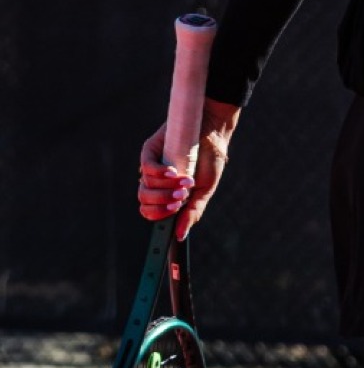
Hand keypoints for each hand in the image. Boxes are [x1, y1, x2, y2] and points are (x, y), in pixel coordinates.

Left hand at [135, 100, 240, 240]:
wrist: (214, 132)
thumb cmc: (210, 160)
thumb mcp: (205, 190)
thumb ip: (192, 211)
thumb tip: (181, 236)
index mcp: (165, 193)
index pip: (150, 211)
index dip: (160, 214)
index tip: (177, 209)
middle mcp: (155, 181)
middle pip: (144, 201)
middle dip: (164, 201)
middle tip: (182, 195)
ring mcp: (151, 166)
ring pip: (145, 187)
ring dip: (166, 188)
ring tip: (186, 181)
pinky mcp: (149, 150)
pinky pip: (146, 168)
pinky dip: (160, 173)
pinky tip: (175, 171)